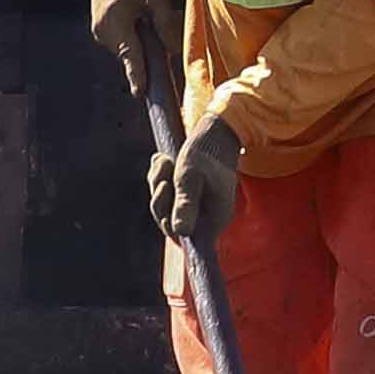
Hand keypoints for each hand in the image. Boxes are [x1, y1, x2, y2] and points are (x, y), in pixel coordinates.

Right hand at [71, 0, 178, 103]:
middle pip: (134, 55)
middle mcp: (104, 33)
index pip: (131, 56)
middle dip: (151, 48)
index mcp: (116, 23)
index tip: (141, 94)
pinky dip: (137, 36)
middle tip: (160, 19)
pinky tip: (141, 16)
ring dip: (145, 41)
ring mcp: (101, 35)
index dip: (138, 76)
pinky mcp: (103, 33)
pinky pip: (125, 43)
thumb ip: (165, 22)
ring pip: (130, 50)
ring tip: (148, 13)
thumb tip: (175, 50)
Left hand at [149, 118, 243, 244]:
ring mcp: (196, 208)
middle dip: (160, 197)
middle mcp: (206, 217)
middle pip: (170, 222)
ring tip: (165, 160)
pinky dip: (159, 178)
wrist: (214, 133)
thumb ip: (186, 203)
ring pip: (164, 207)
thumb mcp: (191, 176)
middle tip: (164, 170)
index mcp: (215, 217)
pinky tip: (164, 160)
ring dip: (158, 183)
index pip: (189, 240)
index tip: (164, 204)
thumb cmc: (206, 152)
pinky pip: (164, 196)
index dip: (170, 227)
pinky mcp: (185, 197)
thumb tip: (181, 232)